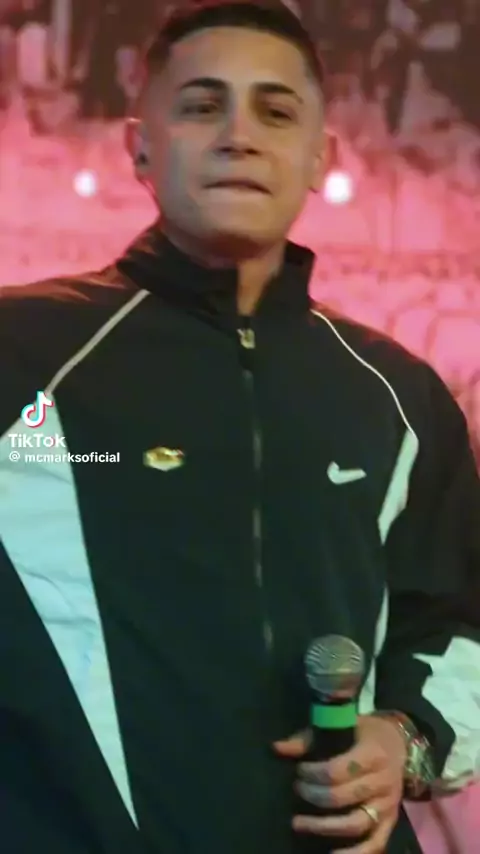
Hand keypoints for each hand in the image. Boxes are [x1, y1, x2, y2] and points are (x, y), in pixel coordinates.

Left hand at [273, 715, 406, 853]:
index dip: (312, 774)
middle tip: (297, 790)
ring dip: (323, 827)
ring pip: (355, 823)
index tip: (298, 771)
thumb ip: (309, 738)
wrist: (402, 744)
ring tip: (298, 823)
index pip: (336, 770)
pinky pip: (375, 844)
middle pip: (341, 797)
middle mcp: (382, 781)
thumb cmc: (365, 733)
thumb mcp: (342, 725)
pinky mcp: (390, 821)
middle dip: (313, 796)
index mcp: (371, 754)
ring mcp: (388, 804)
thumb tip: (277, 748)